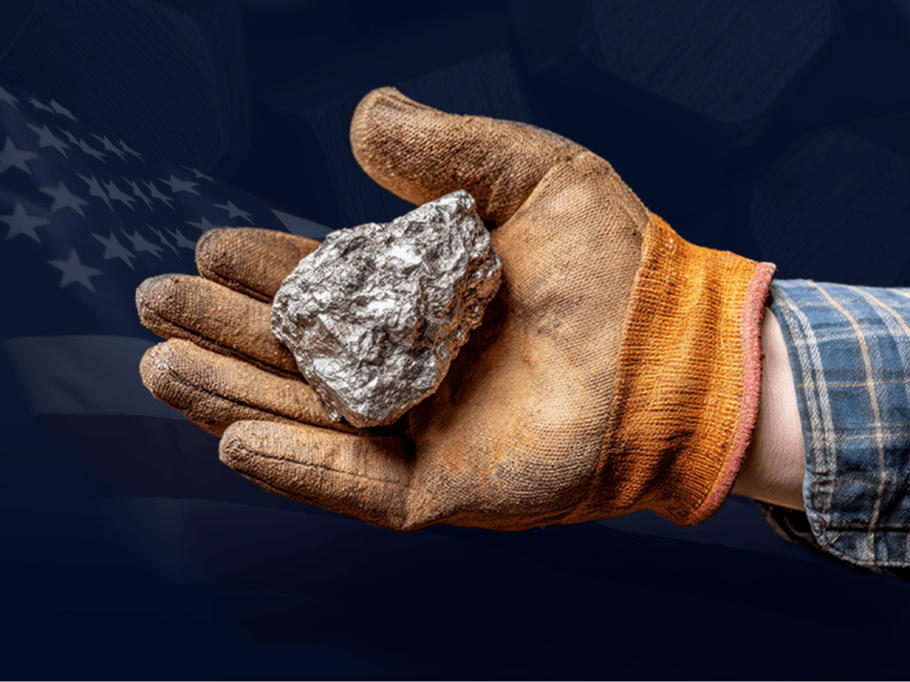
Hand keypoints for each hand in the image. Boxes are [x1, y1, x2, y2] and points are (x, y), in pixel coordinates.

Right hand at [136, 87, 774, 531]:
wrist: (682, 352)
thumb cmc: (622, 263)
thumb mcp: (534, 176)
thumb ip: (447, 149)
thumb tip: (364, 113)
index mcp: (431, 299)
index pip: (329, 285)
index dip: (267, 268)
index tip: (212, 248)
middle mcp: (421, 366)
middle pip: (302, 351)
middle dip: (227, 329)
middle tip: (158, 301)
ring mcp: (430, 431)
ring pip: (311, 416)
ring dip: (235, 391)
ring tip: (163, 365)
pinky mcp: (448, 488)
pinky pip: (356, 483)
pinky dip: (296, 466)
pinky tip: (232, 438)